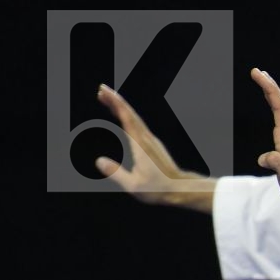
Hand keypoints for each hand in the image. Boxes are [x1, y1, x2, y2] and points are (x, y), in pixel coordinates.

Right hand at [94, 85, 216, 209]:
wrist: (180, 189)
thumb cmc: (158, 189)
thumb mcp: (134, 185)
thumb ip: (116, 173)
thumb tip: (99, 161)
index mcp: (140, 145)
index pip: (127, 118)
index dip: (115, 103)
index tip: (104, 92)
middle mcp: (147, 138)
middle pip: (130, 114)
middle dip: (115, 100)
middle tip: (101, 90)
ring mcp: (151, 141)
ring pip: (135, 119)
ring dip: (121, 108)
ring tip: (107, 100)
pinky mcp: (153, 145)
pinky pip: (138, 126)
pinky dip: (128, 118)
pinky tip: (122, 118)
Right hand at [250, 68, 279, 200]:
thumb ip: (276, 164)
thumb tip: (264, 158)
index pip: (278, 106)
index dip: (269, 89)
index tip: (258, 75)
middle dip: (269, 86)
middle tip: (258, 71)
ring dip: (273, 93)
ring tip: (264, 80)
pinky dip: (275, 105)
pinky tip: (272, 103)